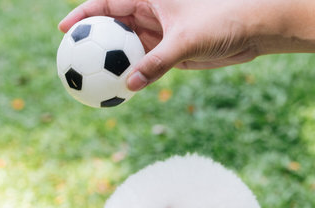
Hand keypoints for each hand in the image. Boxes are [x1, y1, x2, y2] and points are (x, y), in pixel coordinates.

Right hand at [59, 0, 260, 90]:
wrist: (251, 31)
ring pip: (126, 50)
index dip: (82, 15)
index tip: (63, 30)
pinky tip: (117, 92)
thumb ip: (156, 63)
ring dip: (109, 65)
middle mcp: (151, 15)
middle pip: (112, 28)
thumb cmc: (220, 22)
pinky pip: (143, 66)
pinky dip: (131, 78)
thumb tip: (129, 86)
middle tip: (69, 61)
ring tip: (87, 82)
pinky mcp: (169, 54)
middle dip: (90, 43)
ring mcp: (158, 35)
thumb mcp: (185, 41)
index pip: (108, 3)